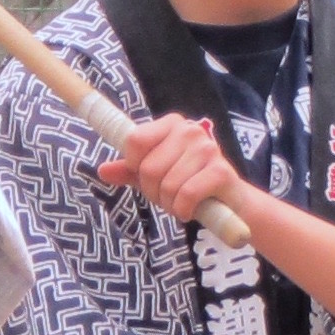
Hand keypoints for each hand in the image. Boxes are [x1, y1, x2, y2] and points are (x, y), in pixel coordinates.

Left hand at [97, 112, 244, 227]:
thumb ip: (130, 171)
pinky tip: (192, 209)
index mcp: (171, 124)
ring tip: (182, 202)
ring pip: (167, 185)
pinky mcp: (220, 171)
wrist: (231, 203)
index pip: (134, 140)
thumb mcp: (155, 176)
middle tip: (168, 196)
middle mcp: (190, 130)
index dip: (134, 166)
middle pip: (148, 168)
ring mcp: (207, 149)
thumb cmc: (190, 184)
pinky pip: (186, 195)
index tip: (147, 176)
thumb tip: (103, 170)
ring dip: (170, 204)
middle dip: (153, 192)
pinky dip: (184, 210)